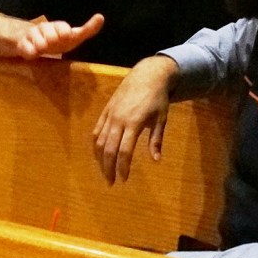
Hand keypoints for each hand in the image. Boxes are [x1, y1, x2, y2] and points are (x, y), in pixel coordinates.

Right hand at [15, 13, 104, 58]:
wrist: (35, 43)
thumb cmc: (59, 41)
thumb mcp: (74, 36)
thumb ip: (88, 29)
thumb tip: (101, 16)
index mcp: (59, 27)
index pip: (63, 28)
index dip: (64, 32)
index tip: (67, 35)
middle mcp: (45, 28)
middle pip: (50, 35)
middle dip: (52, 40)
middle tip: (52, 44)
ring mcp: (33, 35)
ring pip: (39, 42)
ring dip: (42, 47)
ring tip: (42, 48)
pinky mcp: (22, 44)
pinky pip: (27, 49)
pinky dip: (31, 52)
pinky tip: (33, 53)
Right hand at [93, 54, 177, 184]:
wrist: (147, 75)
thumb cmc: (157, 98)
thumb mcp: (161, 119)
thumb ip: (156, 140)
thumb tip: (156, 160)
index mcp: (133, 123)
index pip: (124, 151)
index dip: (123, 167)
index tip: (124, 179)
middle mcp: (118, 120)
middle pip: (109, 149)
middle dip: (108, 168)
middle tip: (111, 182)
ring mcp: (110, 115)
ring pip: (99, 141)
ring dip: (100, 159)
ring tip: (105, 172)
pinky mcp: (105, 111)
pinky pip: (96, 131)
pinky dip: (96, 145)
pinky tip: (99, 155)